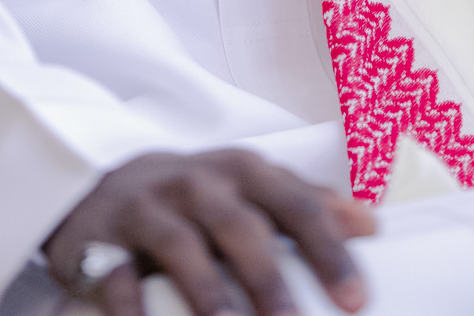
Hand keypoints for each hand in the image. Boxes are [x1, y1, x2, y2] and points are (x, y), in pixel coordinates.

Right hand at [44, 147, 375, 315]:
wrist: (105, 187)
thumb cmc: (196, 197)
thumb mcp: (249, 188)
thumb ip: (304, 203)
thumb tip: (370, 224)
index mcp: (241, 170)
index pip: (294, 204)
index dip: (327, 248)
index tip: (355, 296)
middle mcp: (196, 183)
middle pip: (240, 225)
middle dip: (269, 276)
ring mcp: (148, 208)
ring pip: (181, 245)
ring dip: (208, 290)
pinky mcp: (103, 241)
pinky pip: (118, 275)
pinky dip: (133, 306)